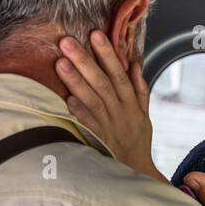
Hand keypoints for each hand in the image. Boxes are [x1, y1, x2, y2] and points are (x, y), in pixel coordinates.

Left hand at [56, 31, 164, 181]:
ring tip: (60, 63)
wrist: (138, 171)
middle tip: (67, 42)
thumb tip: (134, 62)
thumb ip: (139, 87)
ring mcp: (109, 126)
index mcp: (131, 102)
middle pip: (102, 82)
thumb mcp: (144, 113)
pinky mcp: (99, 141)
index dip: (108, 54)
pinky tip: (67, 99)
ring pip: (92, 100)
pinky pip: (88, 125)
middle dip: (85, 60)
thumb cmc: (137, 140)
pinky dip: (79, 112)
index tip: (96, 34)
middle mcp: (120, 112)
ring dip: (76, 81)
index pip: (119, 73)